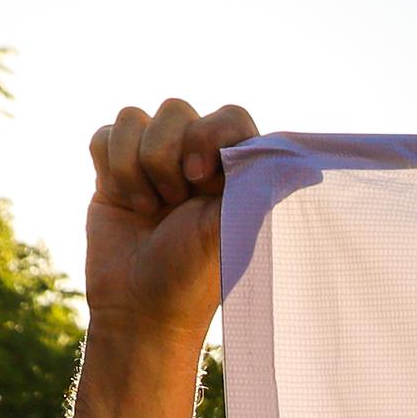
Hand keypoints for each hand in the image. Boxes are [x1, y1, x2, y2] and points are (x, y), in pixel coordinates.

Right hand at [84, 97, 257, 352]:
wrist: (137, 308)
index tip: (200, 180)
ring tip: (149, 209)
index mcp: (233, 169)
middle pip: (176, 109)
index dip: (209, 136)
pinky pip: (104, 133)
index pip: (229, 115)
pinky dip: (111, 168)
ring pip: (134, 118)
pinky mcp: (114, 169)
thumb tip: (311, 169)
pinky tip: (124, 202)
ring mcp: (153, 161)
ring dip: (135, 167)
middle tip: (173, 203)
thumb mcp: (232, 232)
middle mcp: (195, 158)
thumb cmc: (192, 276)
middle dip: (166, 158)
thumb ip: (262, 191)